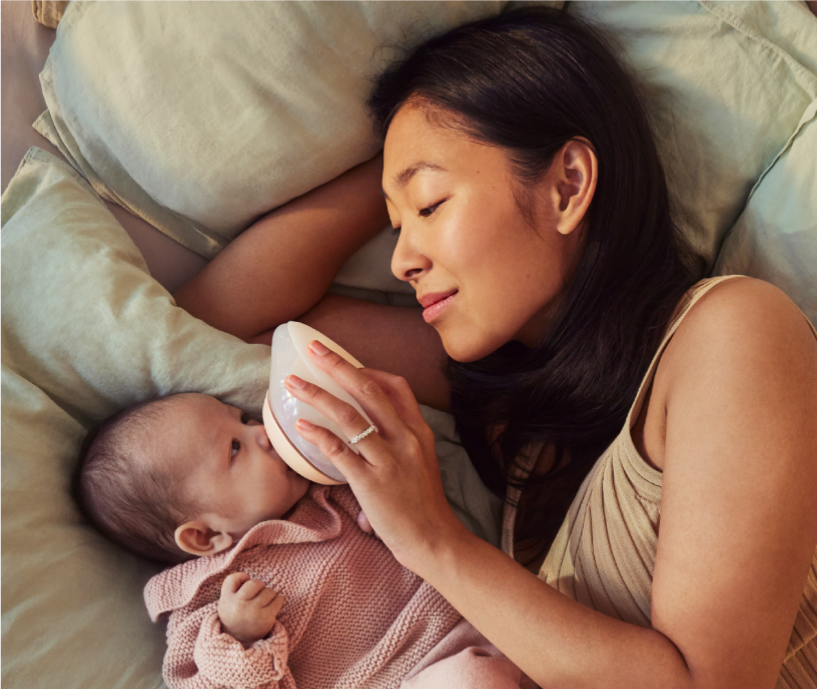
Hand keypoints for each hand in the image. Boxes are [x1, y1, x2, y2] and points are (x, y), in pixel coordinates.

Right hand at [217, 572, 284, 646]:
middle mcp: (239, 606)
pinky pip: (278, 600)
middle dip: (259, 585)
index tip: (245, 582)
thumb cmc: (236, 615)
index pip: (232, 579)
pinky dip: (279, 599)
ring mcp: (253, 613)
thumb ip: (233, 588)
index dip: (241, 577)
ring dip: (269, 593)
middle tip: (258, 592)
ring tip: (265, 601)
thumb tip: (248, 577)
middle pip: (254, 584)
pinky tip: (274, 603)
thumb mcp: (227, 602)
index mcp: (226, 601)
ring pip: (268, 591)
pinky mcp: (266, 619)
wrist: (240, 641)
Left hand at [284, 340, 467, 573]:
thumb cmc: (423, 504)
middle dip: (337, 365)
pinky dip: (318, 435)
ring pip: (349, 416)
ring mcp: (389, 460)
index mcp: (418, 431)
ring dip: (317, 395)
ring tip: (293, 384)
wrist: (435, 540)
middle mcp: (405, 439)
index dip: (368, 370)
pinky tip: (301, 427)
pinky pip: (340, 451)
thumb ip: (400, 440)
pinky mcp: (372, 483)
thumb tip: (371, 426)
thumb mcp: (421, 461)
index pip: (396, 386)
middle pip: (368, 390)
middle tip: (313, 350)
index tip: (344, 363)